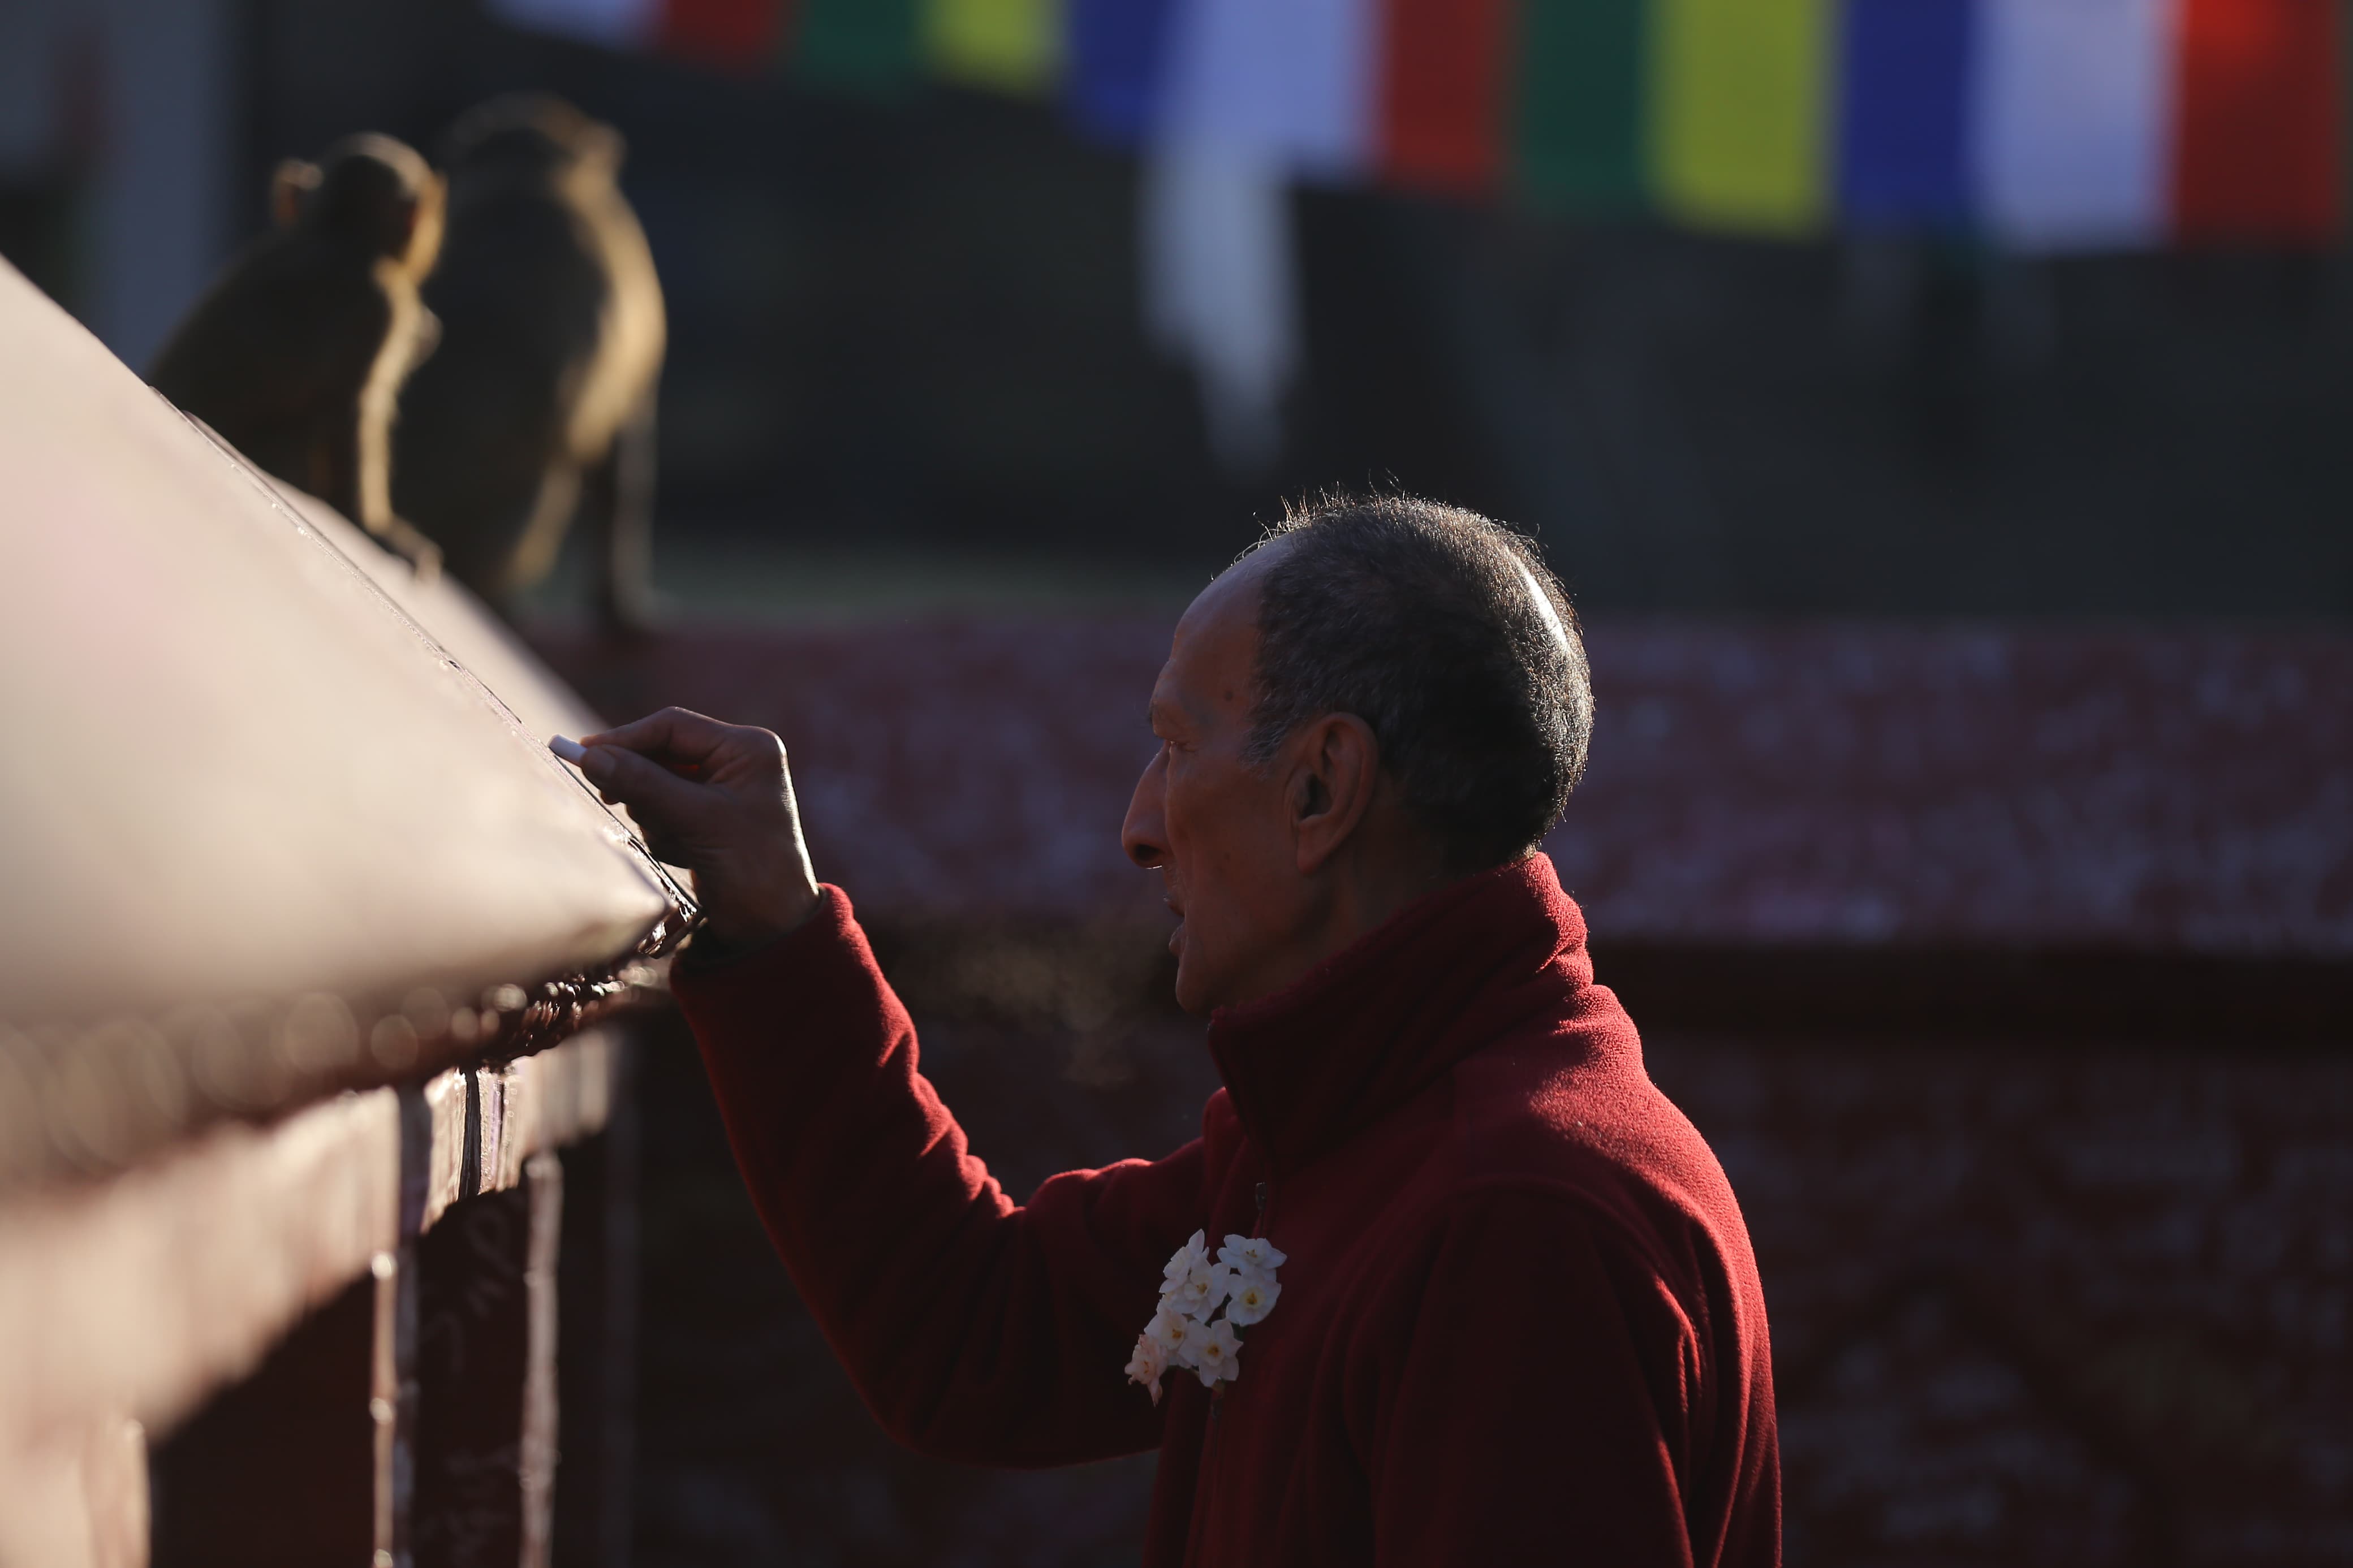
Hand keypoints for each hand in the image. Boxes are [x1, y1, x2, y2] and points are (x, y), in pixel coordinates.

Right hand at [570, 707, 821, 946]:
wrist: (771, 924)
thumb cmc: (751, 867)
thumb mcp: (697, 820)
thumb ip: (643, 784)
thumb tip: (591, 757)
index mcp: (747, 748)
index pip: (672, 727)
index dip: (626, 738)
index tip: (586, 754)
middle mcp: (735, 761)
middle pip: (660, 753)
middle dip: (643, 785)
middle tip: (611, 797)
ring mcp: (719, 789)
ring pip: (655, 784)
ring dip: (655, 815)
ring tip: (680, 842)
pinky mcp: (705, 817)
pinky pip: (661, 811)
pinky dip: (663, 833)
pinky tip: (686, 854)